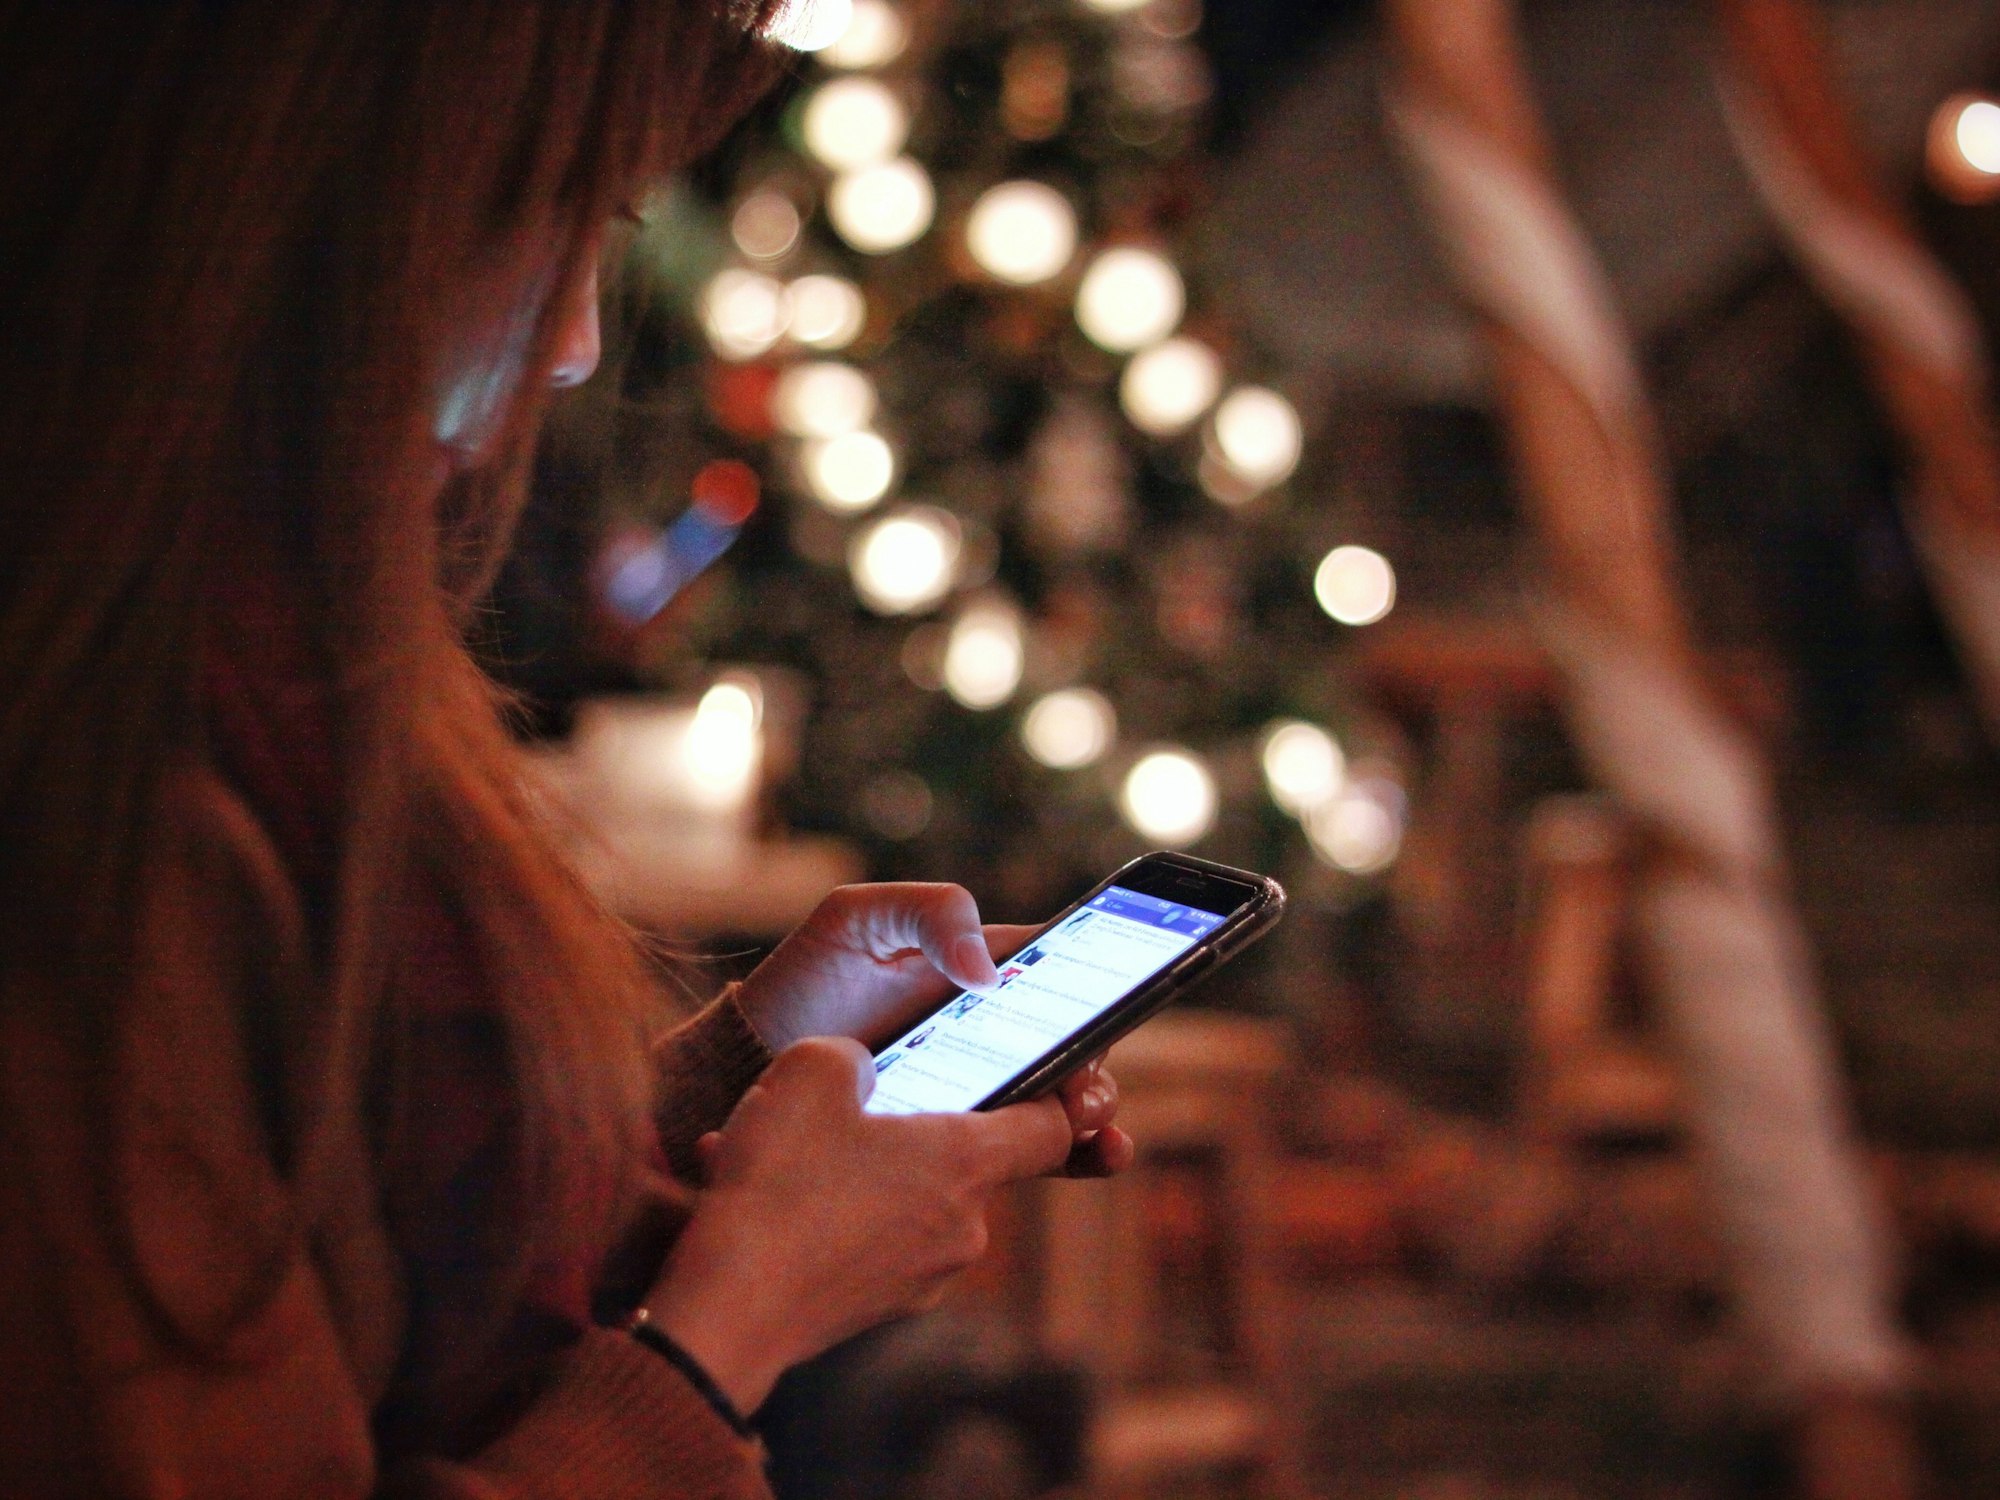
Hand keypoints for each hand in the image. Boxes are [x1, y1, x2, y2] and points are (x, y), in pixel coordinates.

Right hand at [645, 1037, 1101, 1412]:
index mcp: (966, 1162)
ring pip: (908, 1202)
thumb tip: (861, 1073)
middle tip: (858, 1106)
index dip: (1068, 1100)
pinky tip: (769, 1198)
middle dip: (917, 1129)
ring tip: (783, 1154)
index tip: (1079, 1083)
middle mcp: (963, 1227)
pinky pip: (869, 1243)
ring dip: (862, 1172)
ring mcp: (922, 1278)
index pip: (1053, 1129)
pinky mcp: (876, 1310)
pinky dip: (833, 1217)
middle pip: (968, 1162)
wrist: (728, 1310)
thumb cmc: (779, 1185)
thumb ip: (854, 1056)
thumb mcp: (810, 1072)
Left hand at [733, 882, 1133, 1174]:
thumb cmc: (807, 975)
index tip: (1107, 1022)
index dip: (1100, 995)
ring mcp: (979, 1089)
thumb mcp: (859, 917)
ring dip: (1095, 1121)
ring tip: (1098, 1137)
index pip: (1065, 976)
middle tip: (1086, 1094)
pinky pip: (1023, 1152)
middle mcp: (993, 1031)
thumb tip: (993, 971)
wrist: (749, 1061)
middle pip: (1074, 1049)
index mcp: (984, 971)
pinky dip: (1068, 1159)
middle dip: (1097, 1072)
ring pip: (1059, 1106)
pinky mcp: (954, 1141)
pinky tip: (1091, 1161)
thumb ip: (929, 913)